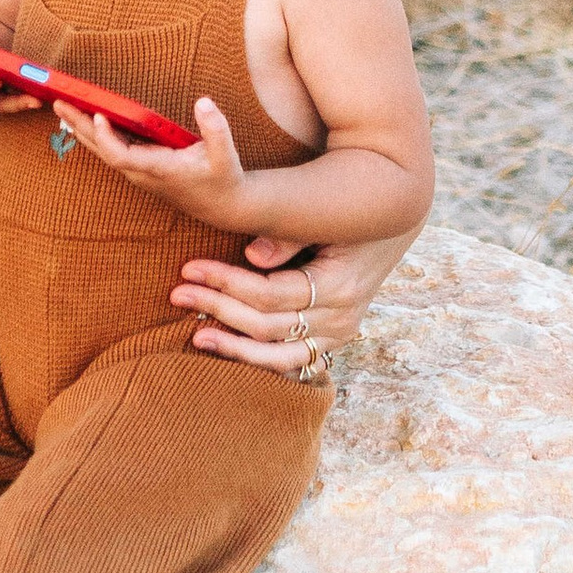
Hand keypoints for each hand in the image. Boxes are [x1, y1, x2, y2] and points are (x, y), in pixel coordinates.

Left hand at [52, 91, 254, 227]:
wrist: (224, 205)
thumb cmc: (223, 178)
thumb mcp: (226, 154)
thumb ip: (216, 128)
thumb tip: (204, 102)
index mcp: (160, 169)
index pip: (123, 156)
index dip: (107, 138)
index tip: (98, 116)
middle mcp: (144, 172)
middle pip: (103, 152)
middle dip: (80, 127)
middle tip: (60, 103)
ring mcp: (140, 172)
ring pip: (104, 152)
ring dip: (83, 130)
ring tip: (64, 108)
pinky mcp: (142, 168)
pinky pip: (113, 151)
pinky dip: (97, 135)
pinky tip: (85, 121)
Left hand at [171, 223, 413, 373]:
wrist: (394, 217)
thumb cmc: (348, 208)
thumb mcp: (324, 213)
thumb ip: (290, 234)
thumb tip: (251, 254)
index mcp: (341, 283)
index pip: (271, 293)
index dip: (225, 283)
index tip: (188, 268)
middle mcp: (344, 316)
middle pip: (269, 326)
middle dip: (218, 309)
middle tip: (178, 293)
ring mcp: (340, 334)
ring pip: (280, 357)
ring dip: (234, 347)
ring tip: (196, 334)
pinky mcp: (333, 340)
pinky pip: (292, 364)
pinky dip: (257, 359)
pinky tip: (225, 352)